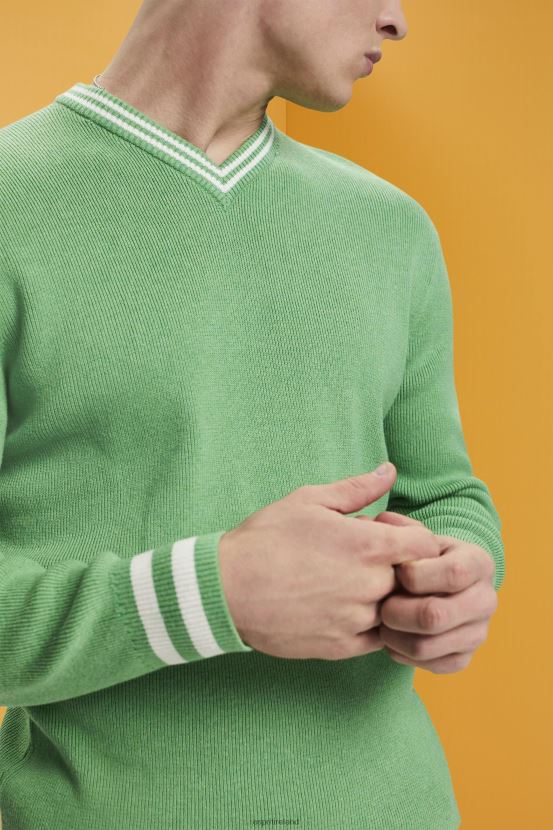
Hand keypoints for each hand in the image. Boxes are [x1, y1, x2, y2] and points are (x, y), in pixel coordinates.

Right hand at [218, 463, 441, 660]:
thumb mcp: (310, 501)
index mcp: (369, 546)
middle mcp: (371, 586)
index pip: (426, 545)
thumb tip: (389, 471)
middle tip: (363, 557)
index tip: (387, 534)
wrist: (226, 589)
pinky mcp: (341, 648)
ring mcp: (358, 620)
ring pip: (395, 610)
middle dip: (396, 565)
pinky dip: (370, 624)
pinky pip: (377, 639)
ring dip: (382, 596)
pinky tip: (343, 607)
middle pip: (412, 578)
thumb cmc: (266, 538)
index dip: (412, 537)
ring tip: (347, 582)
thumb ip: (357, 488)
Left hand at [372, 514, 497, 673]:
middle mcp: (486, 599)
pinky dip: (403, 655)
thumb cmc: (423, 556)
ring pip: (426, 646)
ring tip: (382, 623)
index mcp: (478, 563)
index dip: (415, 575)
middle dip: (397, 612)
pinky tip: (394, 639)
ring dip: (394, 637)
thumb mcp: (417, 536)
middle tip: (381, 606)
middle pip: (435, 615)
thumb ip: (399, 528)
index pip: (452, 573)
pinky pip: (429, 665)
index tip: (396, 571)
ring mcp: (478, 632)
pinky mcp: (464, 658)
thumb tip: (381, 521)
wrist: (441, 584)